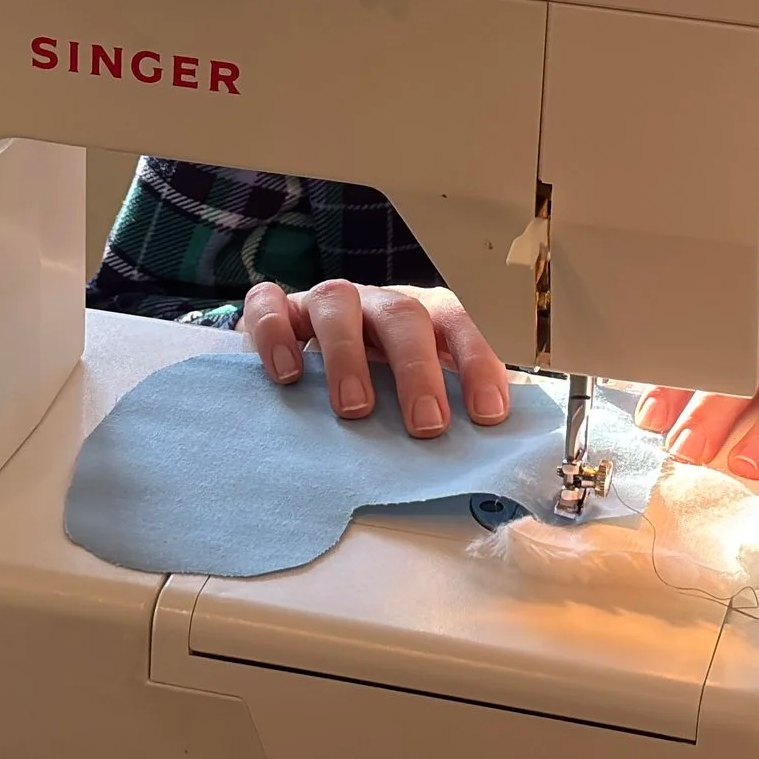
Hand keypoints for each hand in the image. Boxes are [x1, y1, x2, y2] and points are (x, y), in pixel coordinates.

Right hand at [241, 280, 511, 438]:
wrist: (303, 351)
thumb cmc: (374, 381)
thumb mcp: (412, 390)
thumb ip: (442, 409)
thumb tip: (483, 455)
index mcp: (422, 317)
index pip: (458, 323)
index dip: (477, 362)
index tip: (488, 413)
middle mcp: (376, 303)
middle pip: (403, 316)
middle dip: (417, 370)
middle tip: (426, 424)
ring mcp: (326, 302)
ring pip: (338, 304)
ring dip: (348, 356)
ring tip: (354, 408)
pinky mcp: (279, 310)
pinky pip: (269, 305)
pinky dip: (276, 335)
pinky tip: (286, 376)